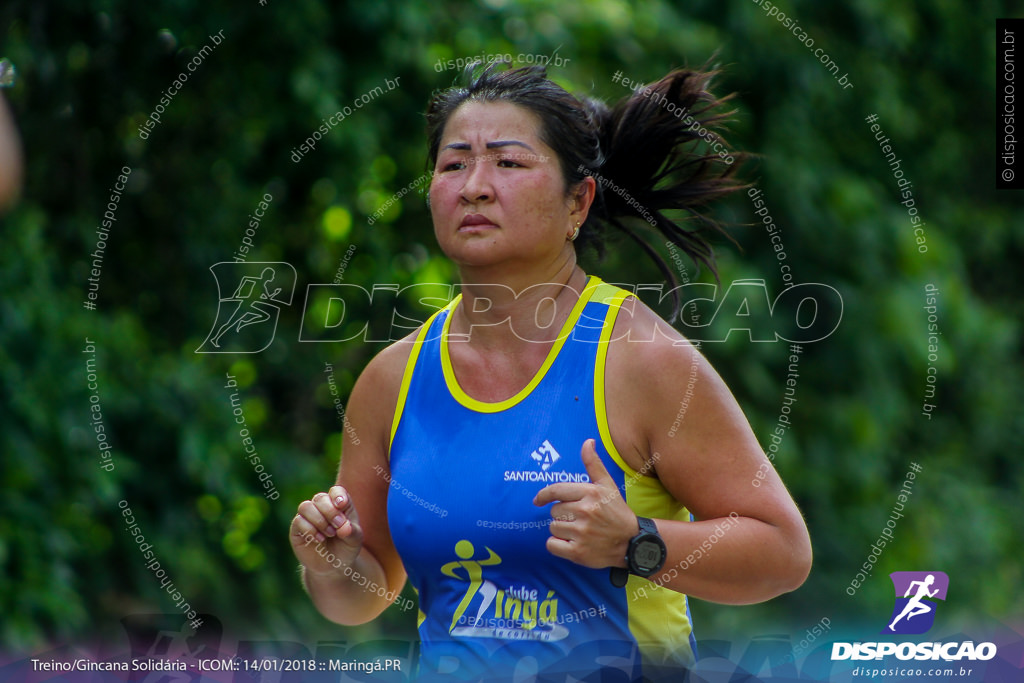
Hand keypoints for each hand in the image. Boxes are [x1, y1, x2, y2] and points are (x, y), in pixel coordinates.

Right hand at [290, 485, 363, 575]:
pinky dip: (310, 530)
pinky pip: (298, 521)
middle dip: (330, 511)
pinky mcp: (297, 529)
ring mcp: (308, 517)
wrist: (333, 567)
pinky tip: (319, 539)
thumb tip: (344, 527)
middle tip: (338, 526)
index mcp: (339, 505)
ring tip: (329, 534)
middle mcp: (322, 508)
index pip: (336, 491)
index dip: (337, 495)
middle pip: (320, 498)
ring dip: (319, 520)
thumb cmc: (346, 548)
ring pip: (306, 506)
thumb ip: (352, 532)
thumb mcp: (355, 541)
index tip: (342, 505)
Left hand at [533, 439, 638, 568]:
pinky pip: (552, 545)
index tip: (537, 500)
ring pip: (553, 528)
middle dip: (563, 515)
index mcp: (591, 493)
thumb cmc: (616, 512)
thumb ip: (594, 463)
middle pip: (554, 511)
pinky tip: (573, 543)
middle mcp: (586, 512)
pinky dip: (558, 546)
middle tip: (580, 519)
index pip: (556, 491)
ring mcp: (582, 533)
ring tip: (580, 531)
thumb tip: (587, 441)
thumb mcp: (607, 486)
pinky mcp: (578, 552)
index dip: (543, 495)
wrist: (632, 543)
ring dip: (562, 530)